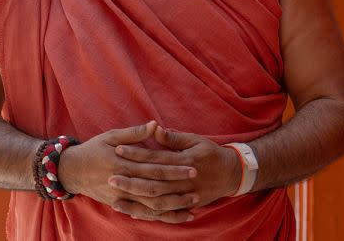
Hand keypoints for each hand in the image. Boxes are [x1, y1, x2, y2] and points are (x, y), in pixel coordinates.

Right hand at [57, 121, 198, 222]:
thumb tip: (155, 125)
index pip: (154, 168)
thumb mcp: (110, 136)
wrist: (70, 171)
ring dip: (173, 206)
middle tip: (198, 185)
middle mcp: (124, 183)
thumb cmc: (92, 150)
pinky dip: (161, 217)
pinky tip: (177, 216)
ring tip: (193, 205)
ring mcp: (122, 197)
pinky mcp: (120, 205)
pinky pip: (144, 214)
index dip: (174, 168)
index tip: (192, 166)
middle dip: (178, 188)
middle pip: (156, 189)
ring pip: (151, 206)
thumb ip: (134, 133)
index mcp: (123, 164)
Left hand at [108, 127, 242, 220]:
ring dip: (136, 200)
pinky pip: (164, 212)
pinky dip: (148, 214)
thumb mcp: (196, 140)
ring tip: (116, 199)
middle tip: (111, 178)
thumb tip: (155, 129)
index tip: (118, 149)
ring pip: (157, 200)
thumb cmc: (212, 153)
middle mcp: (184, 179)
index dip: (137, 153)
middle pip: (154, 182)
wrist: (233, 174)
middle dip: (131, 181)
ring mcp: (185, 194)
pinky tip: (132, 212)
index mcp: (185, 160)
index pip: (156, 157)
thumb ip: (175, 138)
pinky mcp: (186, 205)